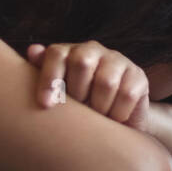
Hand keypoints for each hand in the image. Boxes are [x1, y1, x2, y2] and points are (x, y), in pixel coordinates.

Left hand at [26, 41, 149, 130]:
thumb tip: (33, 50)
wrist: (115, 120)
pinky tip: (112, 119)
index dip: (50, 78)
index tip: (46, 104)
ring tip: (96, 117)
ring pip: (105, 82)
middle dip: (77, 93)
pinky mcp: (138, 76)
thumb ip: (43, 72)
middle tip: (79, 111)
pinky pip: (126, 95)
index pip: (57, 54)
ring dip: (98, 107)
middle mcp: (94, 50)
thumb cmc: (79, 105)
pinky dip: (117, 113)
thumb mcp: (59, 92)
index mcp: (70, 51)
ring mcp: (118, 61)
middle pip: (82, 63)